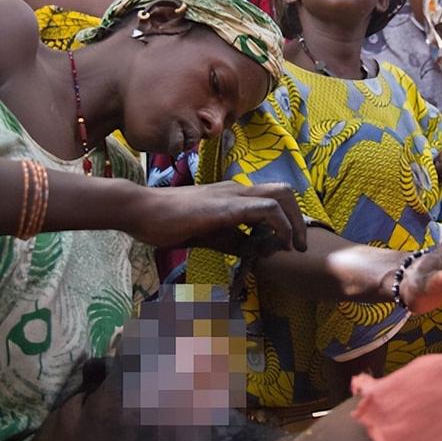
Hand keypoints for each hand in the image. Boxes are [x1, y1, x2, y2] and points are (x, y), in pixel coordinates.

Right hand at [132, 181, 306, 253]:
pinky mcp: (227, 206)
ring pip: (281, 195)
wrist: (142, 211)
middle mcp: (237, 188)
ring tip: (294, 247)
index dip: (288, 220)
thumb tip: (255, 251)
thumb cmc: (168, 222)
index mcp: (234, 195)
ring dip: (295, 222)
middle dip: (299, 218)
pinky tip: (277, 244)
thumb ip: (232, 240)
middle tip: (299, 246)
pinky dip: (280, 225)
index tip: (290, 244)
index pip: (273, 198)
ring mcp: (233, 194)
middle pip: (285, 192)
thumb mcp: (209, 235)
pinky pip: (266, 209)